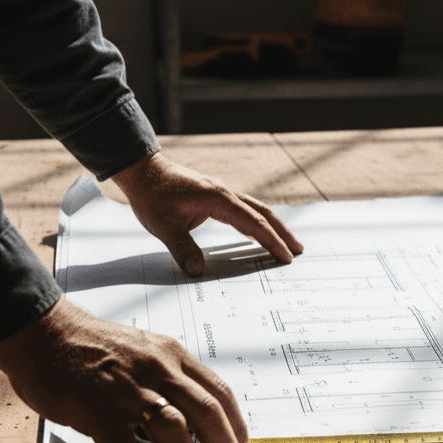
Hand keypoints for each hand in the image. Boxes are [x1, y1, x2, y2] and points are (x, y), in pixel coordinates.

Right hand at [0, 298, 248, 442]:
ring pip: (175, 429)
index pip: (220, 392)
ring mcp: (129, 390)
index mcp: (173, 356)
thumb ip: (169, 378)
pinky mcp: (98, 410)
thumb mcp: (145, 350)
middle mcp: (159, 370)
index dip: (237, 425)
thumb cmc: (93, 346)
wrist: (44, 335)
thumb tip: (191, 419)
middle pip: (208, 412)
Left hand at [113, 152, 303, 275]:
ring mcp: (222, 193)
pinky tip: (257, 233)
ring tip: (287, 242)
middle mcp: (226, 193)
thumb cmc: (152, 196)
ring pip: (256, 209)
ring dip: (273, 226)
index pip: (254, 223)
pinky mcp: (216, 196)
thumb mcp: (164, 226)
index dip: (272, 241)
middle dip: (283, 233)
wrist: (143, 171)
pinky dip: (257, 222)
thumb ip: (183, 248)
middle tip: (299, 250)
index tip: (285, 256)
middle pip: (264, 213)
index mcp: (219, 199)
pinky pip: (244, 210)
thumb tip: (198, 271)